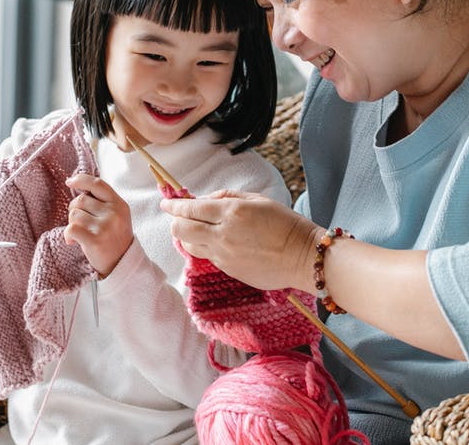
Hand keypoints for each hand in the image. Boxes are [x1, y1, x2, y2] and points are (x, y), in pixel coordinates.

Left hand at [63, 174, 134, 276]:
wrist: (122, 263)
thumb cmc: (114, 238)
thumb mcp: (117, 215)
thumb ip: (102, 201)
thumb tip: (78, 187)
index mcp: (119, 204)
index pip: (98, 184)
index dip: (81, 179)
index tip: (70, 182)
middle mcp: (114, 213)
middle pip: (81, 200)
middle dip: (74, 209)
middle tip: (80, 222)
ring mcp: (105, 226)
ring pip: (74, 214)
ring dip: (71, 223)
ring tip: (80, 234)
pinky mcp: (94, 240)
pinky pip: (71, 228)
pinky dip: (67, 235)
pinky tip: (73, 241)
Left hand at [160, 190, 322, 291]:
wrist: (302, 257)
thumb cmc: (285, 224)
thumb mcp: (258, 200)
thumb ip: (228, 197)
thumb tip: (205, 201)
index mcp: (231, 212)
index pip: (190, 208)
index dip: (173, 205)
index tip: (166, 202)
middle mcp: (222, 235)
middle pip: (181, 229)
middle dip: (175, 221)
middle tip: (177, 216)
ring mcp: (223, 255)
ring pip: (190, 245)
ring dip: (188, 235)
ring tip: (197, 229)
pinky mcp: (228, 270)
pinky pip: (208, 256)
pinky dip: (207, 246)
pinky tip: (219, 241)